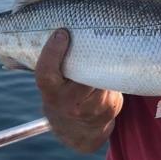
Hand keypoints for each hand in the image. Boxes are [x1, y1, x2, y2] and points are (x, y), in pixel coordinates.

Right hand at [35, 29, 122, 152]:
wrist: (74, 130)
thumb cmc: (62, 94)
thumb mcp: (52, 84)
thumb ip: (54, 63)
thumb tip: (61, 29)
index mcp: (50, 92)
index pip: (46, 72)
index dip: (52, 52)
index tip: (61, 32)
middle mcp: (68, 103)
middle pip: (83, 73)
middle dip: (90, 56)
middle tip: (96, 37)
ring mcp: (90, 109)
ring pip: (102, 77)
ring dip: (105, 66)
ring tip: (104, 56)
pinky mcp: (109, 110)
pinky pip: (114, 85)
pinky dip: (113, 77)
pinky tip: (110, 74)